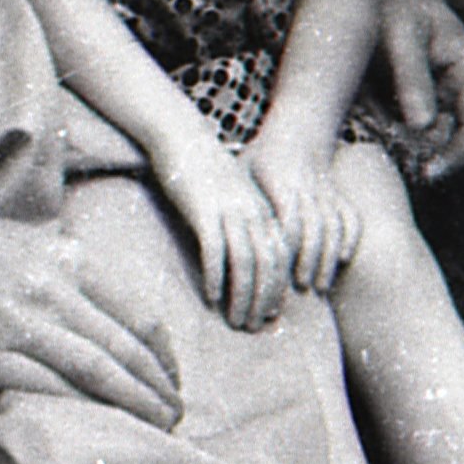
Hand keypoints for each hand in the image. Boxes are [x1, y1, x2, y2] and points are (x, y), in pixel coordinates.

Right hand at [0, 195, 184, 425]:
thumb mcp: (25, 242)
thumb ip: (62, 267)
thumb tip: (94, 295)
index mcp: (68, 259)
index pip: (135, 314)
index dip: (162, 353)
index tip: (172, 377)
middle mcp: (55, 290)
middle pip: (125, 348)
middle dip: (158, 386)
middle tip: (178, 413)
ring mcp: (24, 325)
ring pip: (98, 372)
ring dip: (134, 404)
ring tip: (156, 427)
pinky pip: (51, 389)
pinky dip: (84, 411)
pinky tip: (102, 427)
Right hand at [150, 137, 297, 331]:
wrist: (182, 136)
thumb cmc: (205, 171)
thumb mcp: (234, 196)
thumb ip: (244, 222)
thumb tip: (246, 259)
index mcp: (262, 210)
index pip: (280, 257)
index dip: (278, 288)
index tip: (273, 315)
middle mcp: (252, 212)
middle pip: (269, 265)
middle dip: (264, 301)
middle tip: (255, 327)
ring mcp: (230, 211)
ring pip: (246, 263)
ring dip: (243, 297)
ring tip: (236, 321)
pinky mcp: (204, 211)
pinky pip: (215, 250)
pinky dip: (216, 277)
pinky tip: (211, 298)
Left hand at [247, 131, 365, 293]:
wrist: (297, 132)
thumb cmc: (260, 158)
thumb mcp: (243, 170)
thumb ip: (235, 201)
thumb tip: (216, 240)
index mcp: (279, 181)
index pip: (288, 220)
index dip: (285, 248)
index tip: (276, 271)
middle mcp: (305, 187)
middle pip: (314, 228)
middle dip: (309, 260)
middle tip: (301, 287)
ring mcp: (326, 191)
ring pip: (334, 225)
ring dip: (328, 257)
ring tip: (319, 285)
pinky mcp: (338, 195)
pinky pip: (351, 216)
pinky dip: (350, 237)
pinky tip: (343, 258)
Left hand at [378, 0, 463, 175]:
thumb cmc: (389, 2)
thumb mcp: (400, 36)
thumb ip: (412, 77)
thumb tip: (422, 124)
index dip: (461, 153)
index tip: (429, 171)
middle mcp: (461, 81)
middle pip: (458, 135)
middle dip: (430, 152)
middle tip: (396, 161)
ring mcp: (441, 89)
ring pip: (434, 134)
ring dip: (410, 144)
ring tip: (379, 136)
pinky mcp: (419, 94)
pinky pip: (414, 125)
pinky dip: (397, 131)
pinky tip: (373, 123)